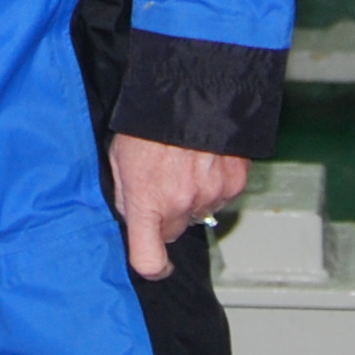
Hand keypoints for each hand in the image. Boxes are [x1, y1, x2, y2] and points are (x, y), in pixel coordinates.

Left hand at [108, 132, 251, 279]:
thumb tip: (133, 214)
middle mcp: (180, 204)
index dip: (153, 266)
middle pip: (173, 231)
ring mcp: (210, 194)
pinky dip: (215, 182)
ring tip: (183, 161)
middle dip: (166, 215)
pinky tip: (204, 158)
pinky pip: (222, 195)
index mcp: (146, 200)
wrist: (190, 88)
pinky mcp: (234, 182)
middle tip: (161, 182)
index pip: (149, 258)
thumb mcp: (120, 157)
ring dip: (192, 196)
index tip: (155, 264)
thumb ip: (125, 194)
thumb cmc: (150, 118)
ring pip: (199, 212)